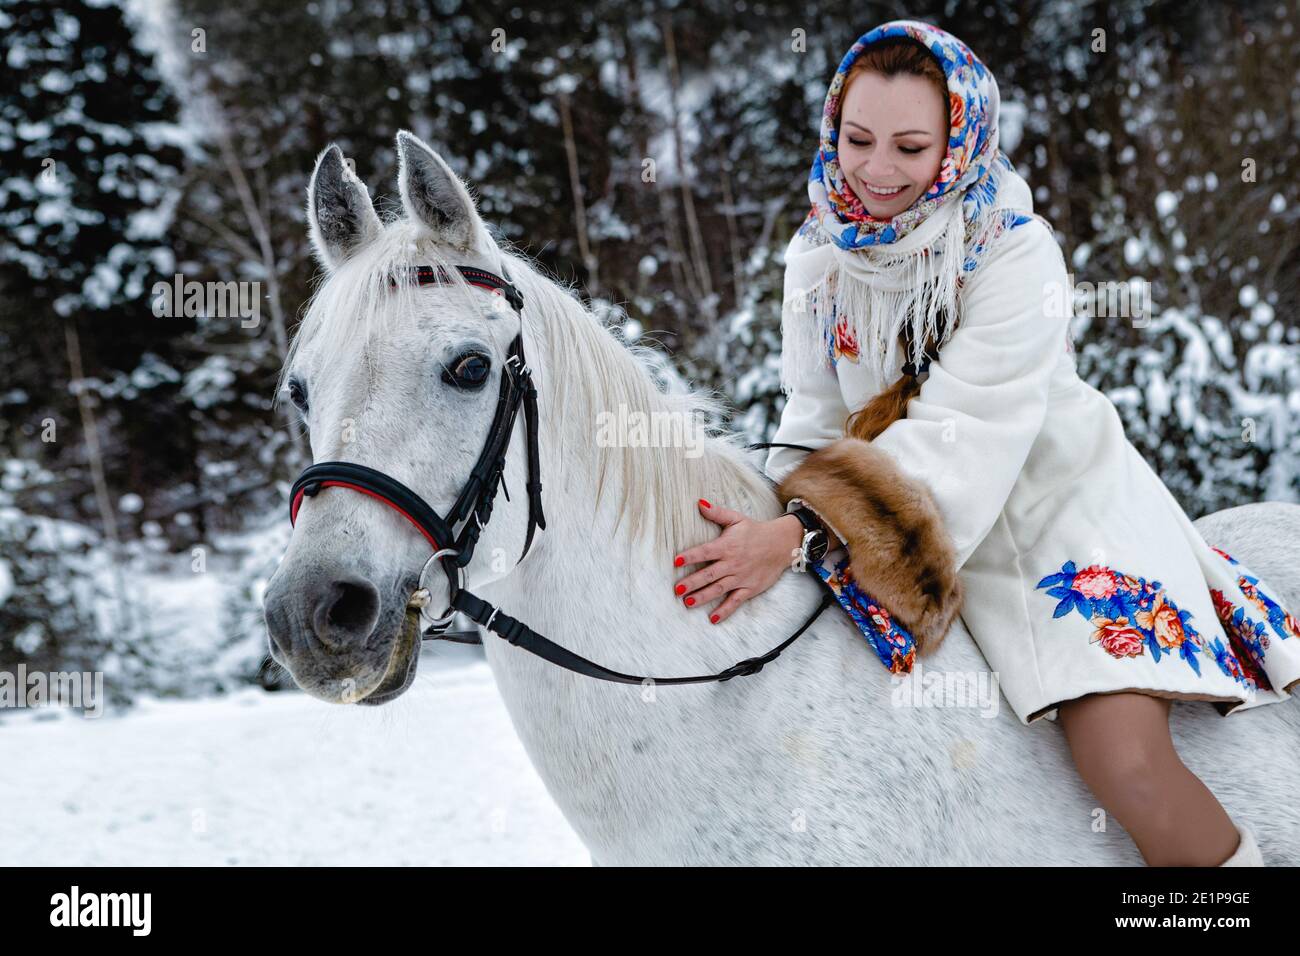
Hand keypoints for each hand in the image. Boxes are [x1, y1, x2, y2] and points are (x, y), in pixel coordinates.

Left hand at [671, 498, 805, 624]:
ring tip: (687, 602)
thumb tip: (699, 503)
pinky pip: (735, 601)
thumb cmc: (755, 531)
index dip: (691, 556)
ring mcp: (741, 577)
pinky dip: (725, 610)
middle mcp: (732, 563)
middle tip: (677, 589)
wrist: (782, 544)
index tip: (676, 561)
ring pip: (719, 589)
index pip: (705, 552)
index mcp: (727, 546)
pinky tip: (713, 618)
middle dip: (692, 582)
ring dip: (703, 596)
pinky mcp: (749, 588)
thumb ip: (717, 513)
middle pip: (709, 574)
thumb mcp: (737, 519)